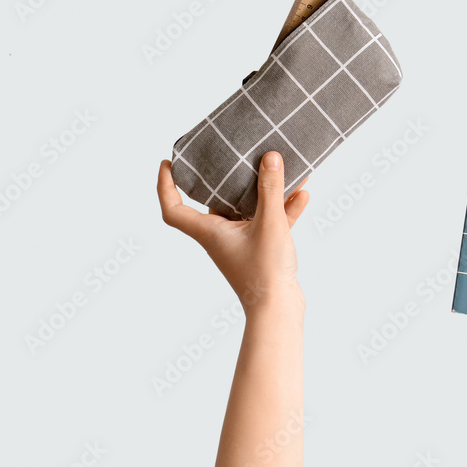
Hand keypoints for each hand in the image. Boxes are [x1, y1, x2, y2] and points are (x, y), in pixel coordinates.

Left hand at [157, 151, 309, 313]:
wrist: (279, 309)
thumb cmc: (264, 272)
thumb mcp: (269, 224)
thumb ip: (270, 189)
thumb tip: (270, 158)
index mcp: (209, 232)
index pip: (173, 208)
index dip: (165, 185)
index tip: (168, 164)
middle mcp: (220, 236)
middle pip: (214, 203)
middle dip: (224, 179)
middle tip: (230, 157)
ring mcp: (241, 244)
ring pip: (248, 210)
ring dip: (264, 192)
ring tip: (279, 170)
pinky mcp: (261, 250)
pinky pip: (269, 222)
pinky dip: (282, 209)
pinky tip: (301, 196)